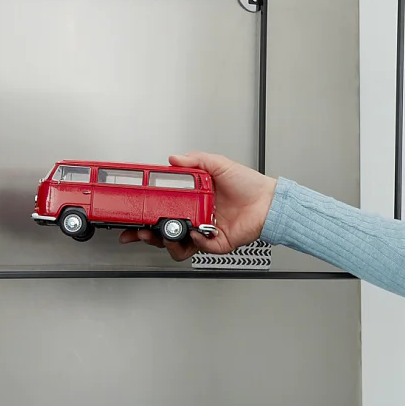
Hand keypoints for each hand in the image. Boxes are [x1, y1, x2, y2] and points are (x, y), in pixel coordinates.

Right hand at [119, 150, 277, 261]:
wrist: (268, 200)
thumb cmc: (248, 184)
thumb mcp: (218, 164)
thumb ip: (195, 161)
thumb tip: (174, 158)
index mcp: (192, 201)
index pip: (163, 210)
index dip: (148, 214)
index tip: (136, 212)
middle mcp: (196, 218)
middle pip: (164, 233)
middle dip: (147, 235)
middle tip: (140, 231)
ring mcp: (205, 232)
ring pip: (178, 246)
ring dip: (168, 242)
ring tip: (164, 234)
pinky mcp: (217, 243)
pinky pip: (200, 247)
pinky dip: (196, 240)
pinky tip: (195, 230)